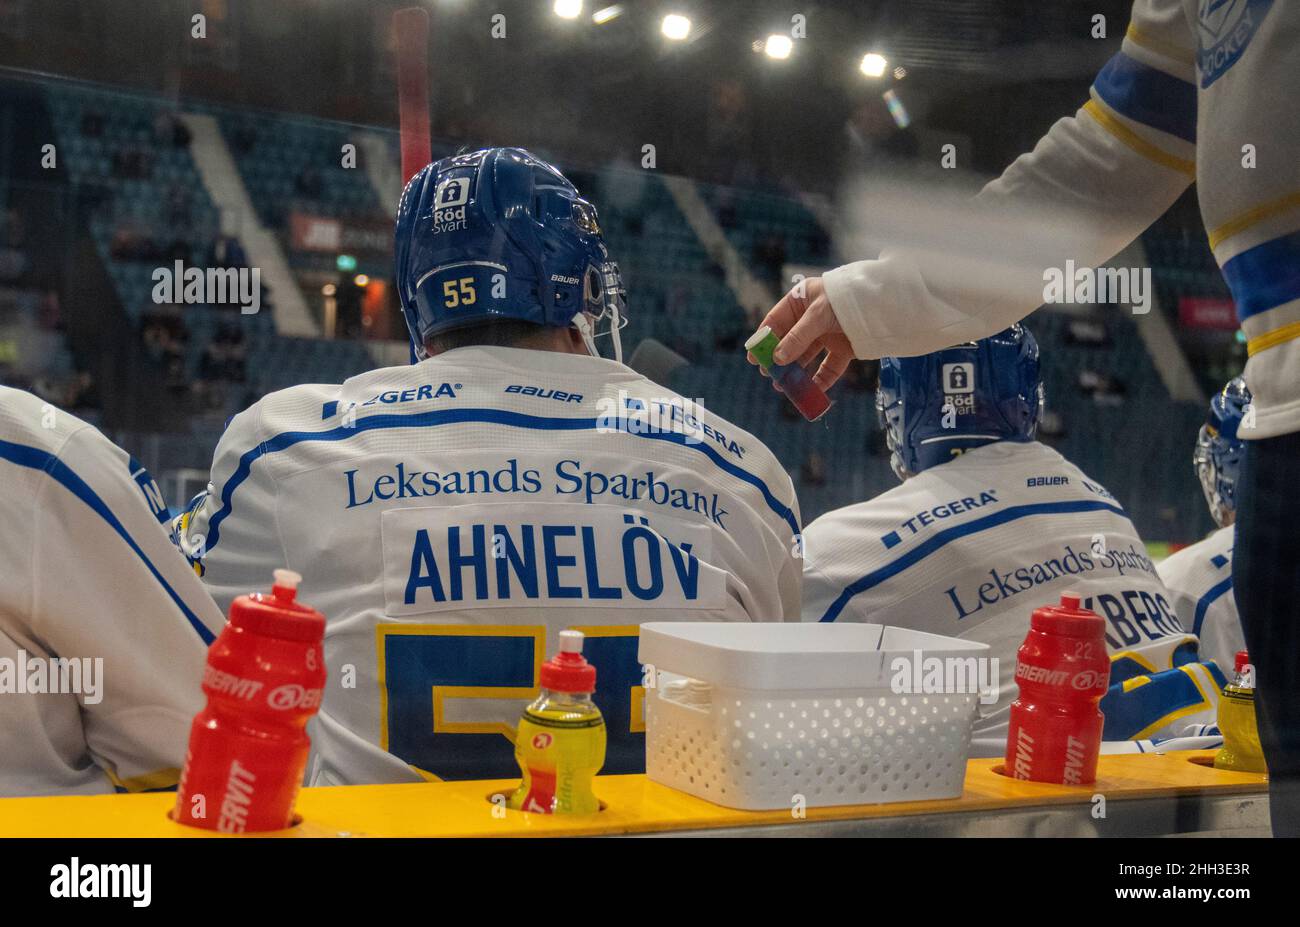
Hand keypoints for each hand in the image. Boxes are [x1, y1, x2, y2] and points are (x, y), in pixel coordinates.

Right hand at [746, 277, 854, 391]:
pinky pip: (829, 367)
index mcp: (802, 301)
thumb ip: (798, 337)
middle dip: (777, 359)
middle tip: (766, 374)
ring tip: (782, 386)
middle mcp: (812, 318)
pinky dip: (820, 380)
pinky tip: (810, 390)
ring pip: (807, 357)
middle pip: (789, 342)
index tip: (753, 356)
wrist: (883, 303)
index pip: (776, 321)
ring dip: (795, 372)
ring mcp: (828, 334)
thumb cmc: (846, 298)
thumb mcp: (817, 315)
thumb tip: (778, 359)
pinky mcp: (843, 348)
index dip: (764, 339)